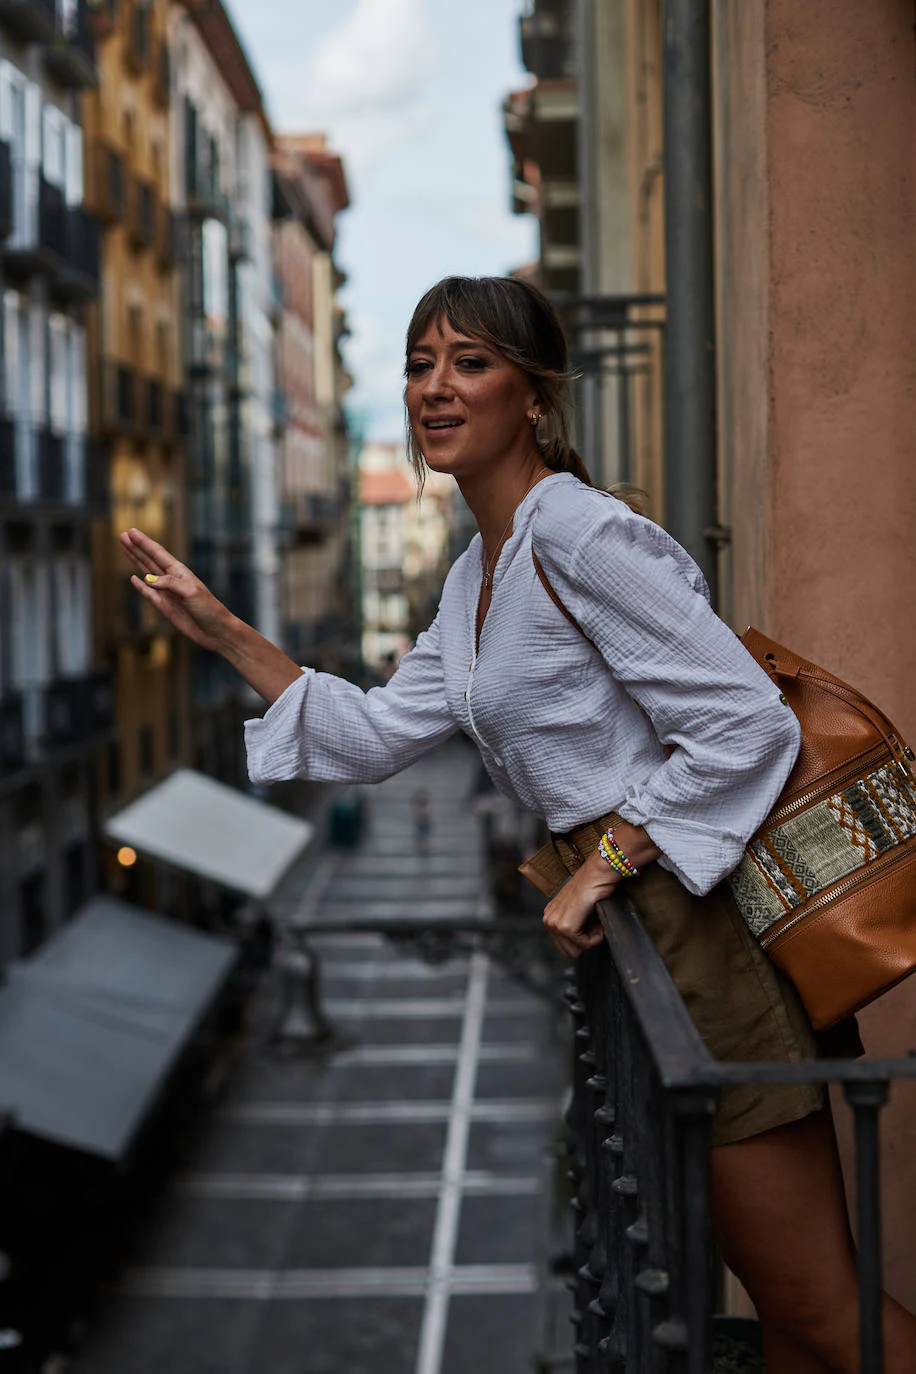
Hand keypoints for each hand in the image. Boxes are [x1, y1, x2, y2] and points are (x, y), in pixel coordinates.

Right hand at [120, 527, 234, 652]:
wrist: (215, 631)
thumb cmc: (209, 609)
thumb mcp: (191, 592)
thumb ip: (170, 583)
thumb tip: (147, 578)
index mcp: (179, 572)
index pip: (157, 553)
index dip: (144, 542)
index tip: (131, 531)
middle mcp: (171, 580)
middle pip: (149, 559)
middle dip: (136, 547)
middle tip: (122, 535)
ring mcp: (167, 593)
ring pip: (146, 572)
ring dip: (135, 561)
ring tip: (125, 549)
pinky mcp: (164, 607)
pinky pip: (148, 594)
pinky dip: (140, 586)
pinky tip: (133, 578)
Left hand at [542, 822, 660, 959]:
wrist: (598, 873)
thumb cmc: (595, 887)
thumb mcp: (580, 909)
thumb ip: (576, 924)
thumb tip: (583, 941)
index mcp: (551, 915)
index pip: (565, 945)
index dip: (583, 938)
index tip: (591, 922)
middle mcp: (549, 919)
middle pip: (568, 951)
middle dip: (585, 941)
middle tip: (594, 923)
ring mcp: (555, 923)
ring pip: (575, 950)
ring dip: (590, 939)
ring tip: (595, 921)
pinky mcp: (565, 926)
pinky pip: (583, 944)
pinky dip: (595, 937)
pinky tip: (596, 921)